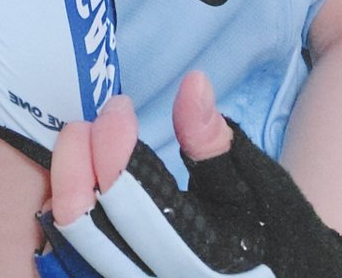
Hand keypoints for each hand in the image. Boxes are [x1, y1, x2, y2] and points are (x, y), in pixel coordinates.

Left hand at [39, 73, 341, 277]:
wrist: (278, 277)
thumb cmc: (268, 231)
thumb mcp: (254, 182)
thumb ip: (215, 141)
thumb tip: (192, 83)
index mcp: (202, 263)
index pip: (134, 206)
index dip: (114, 151)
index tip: (118, 108)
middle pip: (87, 229)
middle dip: (75, 165)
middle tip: (84, 126)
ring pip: (70, 246)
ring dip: (65, 188)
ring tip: (79, 148)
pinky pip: (70, 260)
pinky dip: (64, 219)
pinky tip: (75, 184)